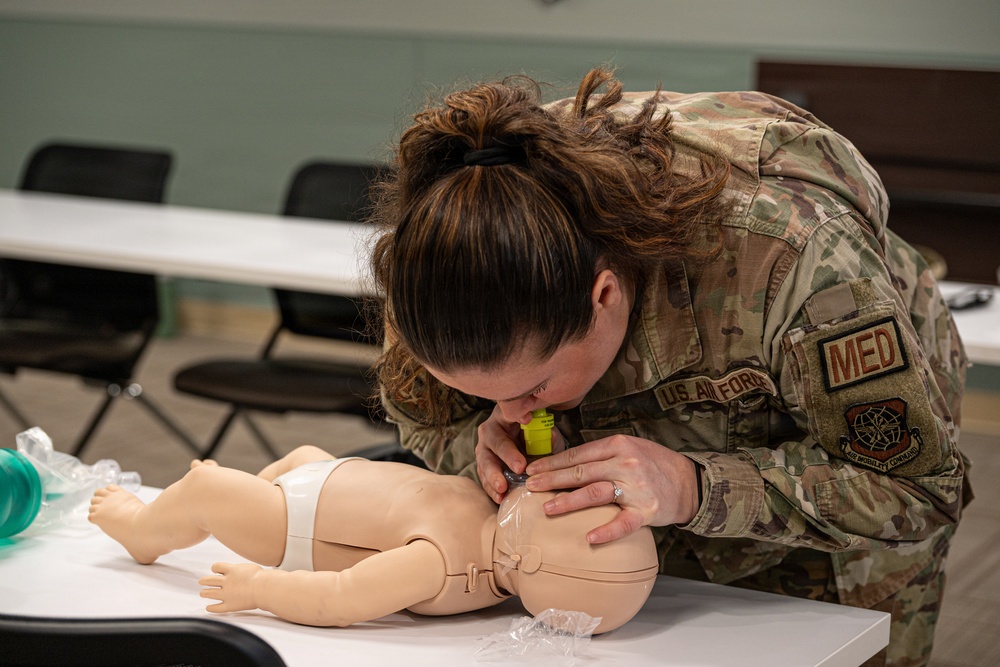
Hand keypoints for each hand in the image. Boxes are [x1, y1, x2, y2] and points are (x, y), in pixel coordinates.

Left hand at [199, 562, 262, 612]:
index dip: (214, 568)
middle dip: (204, 581)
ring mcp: (226, 594)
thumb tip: (235, 570)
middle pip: (209, 580)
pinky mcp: (230, 605)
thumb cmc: (261, 577)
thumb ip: (239, 569)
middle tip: (201, 581)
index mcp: (231, 570)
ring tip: (202, 593)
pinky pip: (217, 608)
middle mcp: (226, 582)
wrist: (264, 588)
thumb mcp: (248, 567)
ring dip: (204, 593)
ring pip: (209, 593)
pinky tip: (208, 608)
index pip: (216, 566)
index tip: (216, 570)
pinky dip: (211, 608)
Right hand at [475, 405, 565, 503]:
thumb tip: (550, 437)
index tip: (527, 421)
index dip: (518, 417)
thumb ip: (546, 433)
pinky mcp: (482, 467)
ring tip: (502, 488)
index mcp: (504, 416)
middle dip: (507, 456)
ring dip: (494, 476)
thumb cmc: (531, 435)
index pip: (510, 414)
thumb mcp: (541, 430)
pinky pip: (484, 478)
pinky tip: (500, 498)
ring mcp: (483, 449)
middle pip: (496, 442)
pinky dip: (491, 489)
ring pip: (485, 462)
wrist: (518, 443)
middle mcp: (490, 431)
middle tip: (520, 468)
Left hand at [524, 434, 699, 543]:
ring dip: (568, 501)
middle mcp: (625, 464)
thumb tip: (565, 463)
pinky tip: (589, 538)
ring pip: (595, 493)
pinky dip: (606, 531)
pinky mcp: (646, 511)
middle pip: (581, 472)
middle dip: (552, 479)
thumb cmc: (653, 464)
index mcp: (618, 445)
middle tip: (530, 486)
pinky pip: (623, 523)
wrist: (688, 482)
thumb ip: (601, 454)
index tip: (532, 470)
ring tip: (548, 508)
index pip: (577, 454)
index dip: (552, 463)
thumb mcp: (628, 448)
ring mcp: (636, 488)